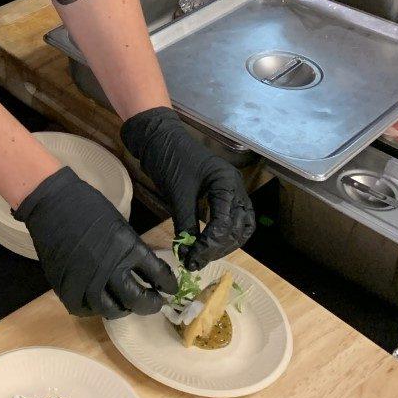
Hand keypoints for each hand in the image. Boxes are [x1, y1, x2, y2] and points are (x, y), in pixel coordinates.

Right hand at [14, 167, 175, 318]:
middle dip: (151, 304)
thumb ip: (132, 250)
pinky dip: (95, 308)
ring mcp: (87, 282)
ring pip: (112, 310)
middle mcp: (110, 269)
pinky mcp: (67, 289)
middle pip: (138, 301)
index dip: (168, 284)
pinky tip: (99, 300)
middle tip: (154, 301)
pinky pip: (86, 309)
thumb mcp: (119, 224)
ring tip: (126, 303)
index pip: (158, 275)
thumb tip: (144, 270)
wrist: (51, 203)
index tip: (170, 288)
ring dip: (123, 308)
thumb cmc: (87, 206)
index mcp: (127, 248)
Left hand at [120, 108, 254, 269]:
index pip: (227, 223)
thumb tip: (187, 254)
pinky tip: (205, 243)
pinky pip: (229, 219)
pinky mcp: (221, 194)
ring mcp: (230, 190)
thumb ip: (186, 225)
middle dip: (219, 247)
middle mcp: (235, 186)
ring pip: (239, 226)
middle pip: (238, 228)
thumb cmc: (169, 159)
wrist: (158, 137)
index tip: (193, 259)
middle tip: (197, 260)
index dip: (211, 245)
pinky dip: (220, 234)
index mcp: (227, 182)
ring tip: (201, 255)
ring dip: (223, 244)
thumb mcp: (177, 195)